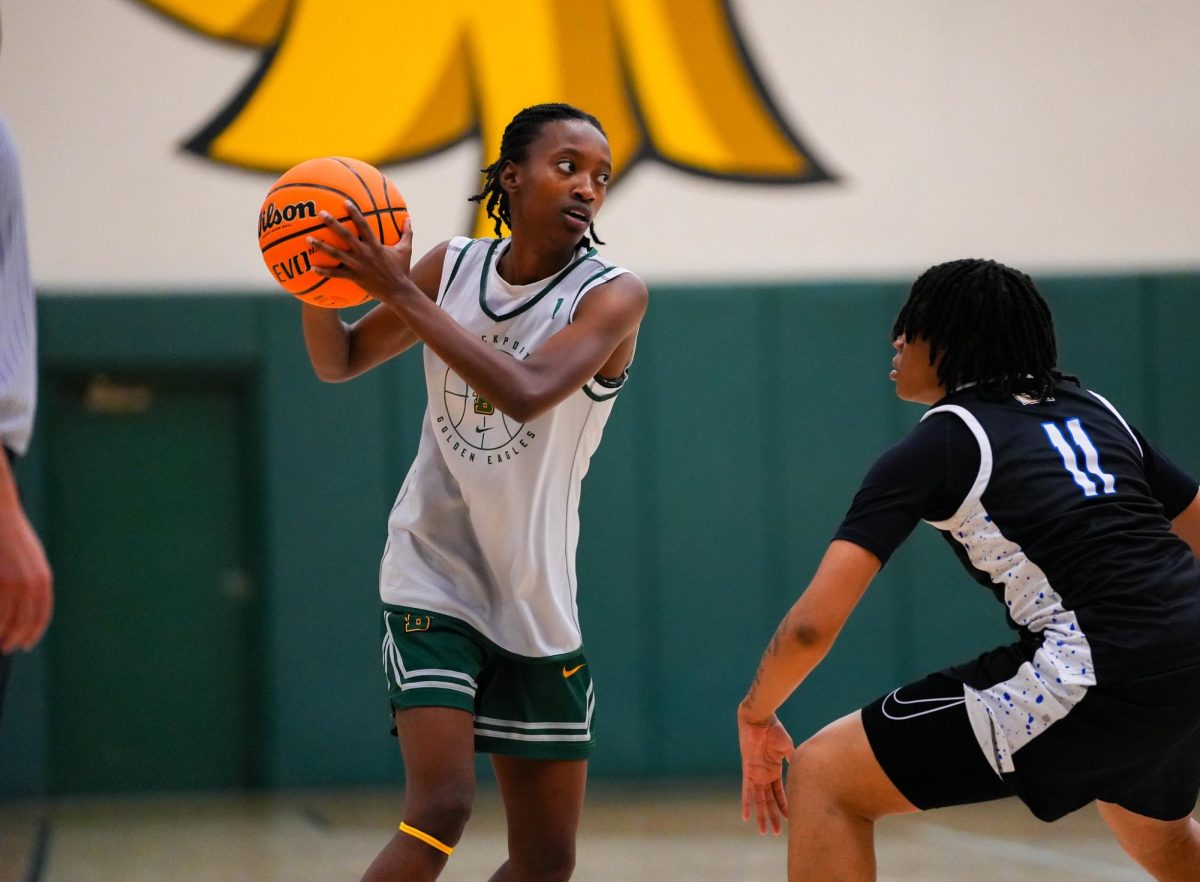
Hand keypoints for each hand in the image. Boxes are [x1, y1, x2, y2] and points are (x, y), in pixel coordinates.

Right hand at [0, 505, 52, 652]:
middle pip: (23, 622)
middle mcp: (30, 583)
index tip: (26, 644)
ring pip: (5, 620)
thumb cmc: (13, 538)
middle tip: (7, 647)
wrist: (0, 516)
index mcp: (43, 579)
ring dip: (1, 634)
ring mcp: (10, 583)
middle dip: (15, 638)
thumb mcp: (32, 560)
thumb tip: (30, 607)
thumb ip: (34, 582)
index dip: (33, 633)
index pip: (41, 615)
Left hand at [308, 200, 416, 302]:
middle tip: (321, 213)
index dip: (354, 212)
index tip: (345, 202)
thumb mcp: (406, 250)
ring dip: (321, 245)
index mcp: (375, 245)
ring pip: (336, 254)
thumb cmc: (402, 270)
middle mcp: (364, 253)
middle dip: (332, 223)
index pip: (363, 225)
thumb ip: (407, 233)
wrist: (398, 292)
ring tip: (308, 238)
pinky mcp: (354, 277)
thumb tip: (409, 218)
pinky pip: (336, 274)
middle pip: (345, 235)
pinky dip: (324, 271)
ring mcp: (358, 265)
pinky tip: (312, 268)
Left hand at [738, 704, 793, 835]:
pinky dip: (746, 804)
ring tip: (764, 831)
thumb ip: (792, 760)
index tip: (789, 819)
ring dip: (762, 815)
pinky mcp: (748, 772)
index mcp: (774, 770)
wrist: (759, 720)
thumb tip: (802, 769)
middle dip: (773, 817)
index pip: (779, 793)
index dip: (783, 806)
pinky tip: (746, 817)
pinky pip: (746, 792)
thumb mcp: (787, 747)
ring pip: (759, 800)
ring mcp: (755, 775)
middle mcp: (764, 775)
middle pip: (769, 801)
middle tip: (777, 833)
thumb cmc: (774, 731)